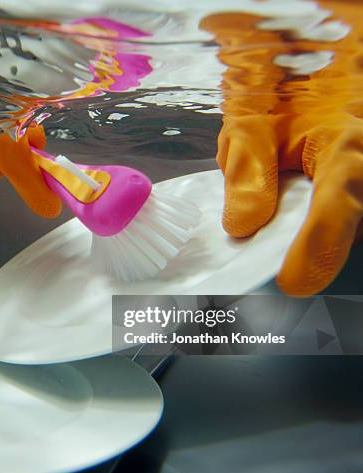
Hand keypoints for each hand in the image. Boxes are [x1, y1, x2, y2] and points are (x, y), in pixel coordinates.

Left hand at [201, 3, 362, 295]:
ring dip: (323, 238)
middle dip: (321, 251)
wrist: (303, 68)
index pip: (338, 205)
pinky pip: (347, 214)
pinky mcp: (356, 186)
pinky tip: (299, 229)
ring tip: (290, 244)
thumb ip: (247, 175)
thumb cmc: (277, 92)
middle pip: (356, 226)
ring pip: (356, 226)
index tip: (293, 282)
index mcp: (345, 145)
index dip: (319, 248)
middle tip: (285, 270)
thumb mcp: (249, 125)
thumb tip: (243, 227)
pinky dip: (322, 229)